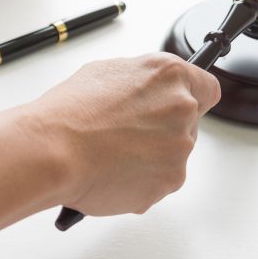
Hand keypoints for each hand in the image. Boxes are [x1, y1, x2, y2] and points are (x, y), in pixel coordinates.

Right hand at [0, 53, 221, 241]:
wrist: (51, 152)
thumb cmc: (67, 114)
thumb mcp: (103, 74)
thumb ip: (139, 83)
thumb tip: (144, 94)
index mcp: (169, 75)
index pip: (206, 89)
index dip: (188, 101)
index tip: (174, 111)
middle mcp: (181, 108)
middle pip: (187, 125)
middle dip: (160, 133)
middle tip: (124, 138)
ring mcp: (178, 147)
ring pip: (171, 157)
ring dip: (148, 160)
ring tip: (109, 158)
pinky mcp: (169, 181)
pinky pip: (158, 183)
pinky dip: (138, 183)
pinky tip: (109, 174)